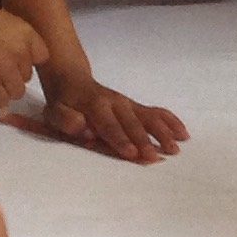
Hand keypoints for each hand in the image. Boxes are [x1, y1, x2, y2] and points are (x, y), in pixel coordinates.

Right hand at [0, 0, 44, 109]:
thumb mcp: (3, 19)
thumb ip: (15, 39)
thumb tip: (15, 60)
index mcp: (26, 33)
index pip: (42, 57)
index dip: (28, 60)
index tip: (17, 59)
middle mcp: (19, 53)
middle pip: (27, 77)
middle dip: (13, 74)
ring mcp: (4, 70)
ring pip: (16, 92)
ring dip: (5, 88)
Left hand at [41, 72, 186, 163]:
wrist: (72, 80)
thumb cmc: (62, 103)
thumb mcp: (53, 112)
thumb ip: (65, 120)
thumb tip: (82, 127)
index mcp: (95, 106)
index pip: (109, 125)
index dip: (120, 139)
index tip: (131, 153)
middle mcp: (116, 103)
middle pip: (133, 123)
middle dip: (144, 140)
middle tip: (155, 157)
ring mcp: (128, 104)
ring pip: (149, 116)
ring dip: (163, 132)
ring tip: (176, 148)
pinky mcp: (136, 106)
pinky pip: (156, 112)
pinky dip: (170, 121)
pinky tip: (183, 134)